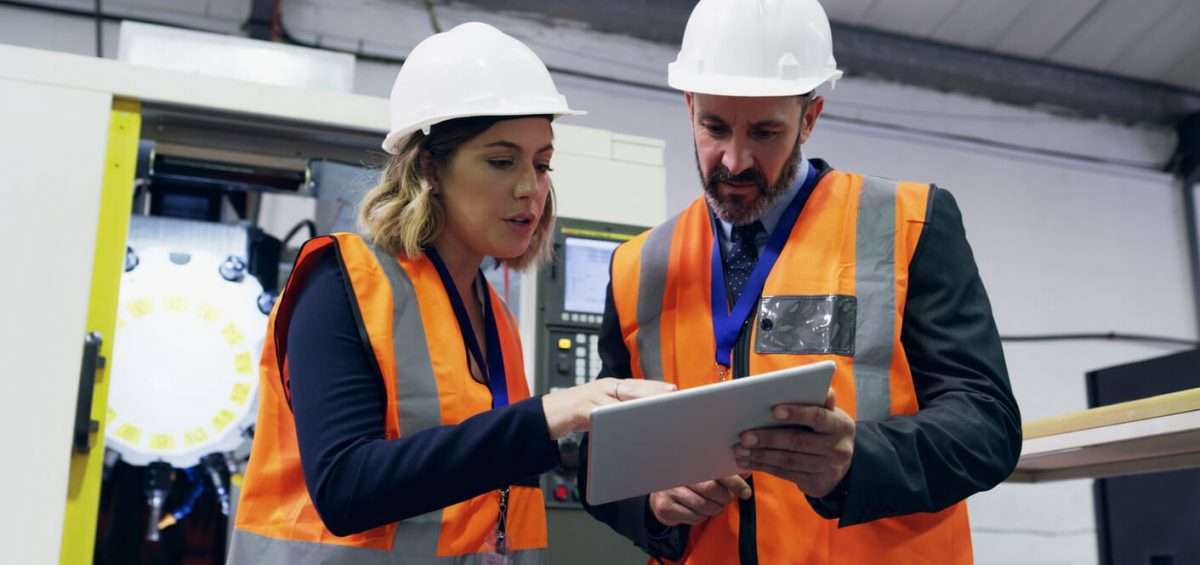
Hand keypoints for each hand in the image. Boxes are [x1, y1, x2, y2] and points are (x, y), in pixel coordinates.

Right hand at [541, 378, 675, 439]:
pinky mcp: (580, 409)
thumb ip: (617, 410)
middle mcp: (601, 387)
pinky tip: (624, 422)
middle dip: (652, 391)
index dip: (655, 386)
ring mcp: (591, 397)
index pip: (636, 384)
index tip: (673, 390)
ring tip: (655, 409)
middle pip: (631, 387)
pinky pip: (599, 413)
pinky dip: (612, 416)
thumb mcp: (600, 410)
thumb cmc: (574, 414)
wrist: (544, 416)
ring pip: (618, 399)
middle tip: (671, 394)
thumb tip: (641, 416)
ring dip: (637, 403)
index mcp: (608, 386)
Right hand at [649, 475, 752, 526]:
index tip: (745, 492)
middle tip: (725, 498)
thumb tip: (747, 470)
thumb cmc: (688, 482)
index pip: (717, 471)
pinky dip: (701, 517)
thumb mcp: (706, 472)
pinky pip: (694, 518)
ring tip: (712, 504)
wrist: (659, 493)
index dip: (734, 482)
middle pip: (711, 489)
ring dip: (714, 509)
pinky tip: (697, 510)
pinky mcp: (665, 507)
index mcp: (690, 460)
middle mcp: (678, 473)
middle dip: (724, 498)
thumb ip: (727, 471)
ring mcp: (670, 490)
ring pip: (704, 506)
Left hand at [733, 388, 853, 497]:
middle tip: (744, 436)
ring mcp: (827, 469)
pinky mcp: (815, 484)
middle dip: (768, 439)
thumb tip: (822, 388)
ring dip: (760, 455)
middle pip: (798, 442)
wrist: (843, 467)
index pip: (818, 417)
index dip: (796, 413)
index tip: (774, 410)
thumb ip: (820, 401)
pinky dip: (764, 467)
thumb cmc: (828, 431)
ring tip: (739, 450)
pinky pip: (785, 475)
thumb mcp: (830, 415)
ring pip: (788, 461)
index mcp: (840, 425)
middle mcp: (837, 448)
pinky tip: (748, 461)